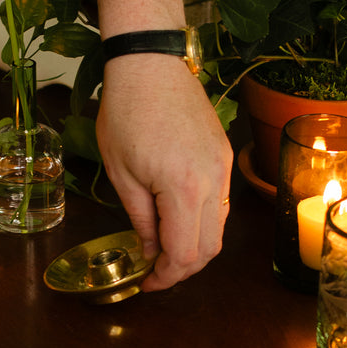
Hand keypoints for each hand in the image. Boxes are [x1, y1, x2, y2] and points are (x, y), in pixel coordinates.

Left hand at [96, 54, 231, 291]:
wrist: (150, 64)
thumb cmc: (126, 112)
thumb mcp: (122, 173)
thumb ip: (140, 219)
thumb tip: (149, 250)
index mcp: (183, 187)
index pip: (185, 253)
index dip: (166, 276)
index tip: (146, 282)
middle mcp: (213, 181)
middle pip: (210, 248)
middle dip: (183, 268)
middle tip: (155, 272)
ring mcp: (223, 167)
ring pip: (219, 227)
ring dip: (195, 245)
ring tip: (163, 247)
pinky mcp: (224, 156)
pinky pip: (220, 202)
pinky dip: (202, 220)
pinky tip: (177, 218)